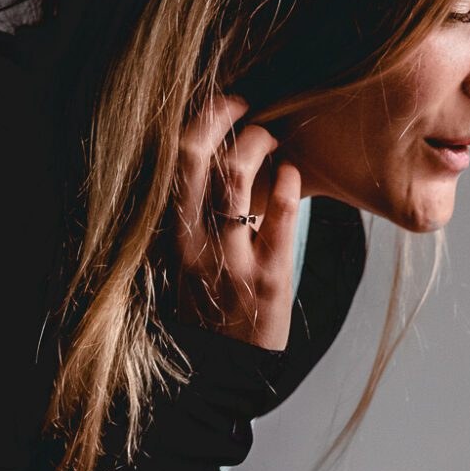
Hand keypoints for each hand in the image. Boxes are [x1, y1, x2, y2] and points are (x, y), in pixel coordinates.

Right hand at [172, 93, 303, 351]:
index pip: (176, 161)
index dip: (198, 121)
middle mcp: (197, 241)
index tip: (222, 103)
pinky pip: (276, 222)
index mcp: (176, 232)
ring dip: (256, 146)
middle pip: (198, 160)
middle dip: (221, 118)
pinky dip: (286, 187)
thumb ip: (200, 213)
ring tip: (272, 139)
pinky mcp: (268, 279)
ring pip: (234, 182)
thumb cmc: (213, 305)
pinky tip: (293, 174)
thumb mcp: (192, 257)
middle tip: (246, 104)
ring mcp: (231, 259)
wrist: (224, 367)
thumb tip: (223, 158)